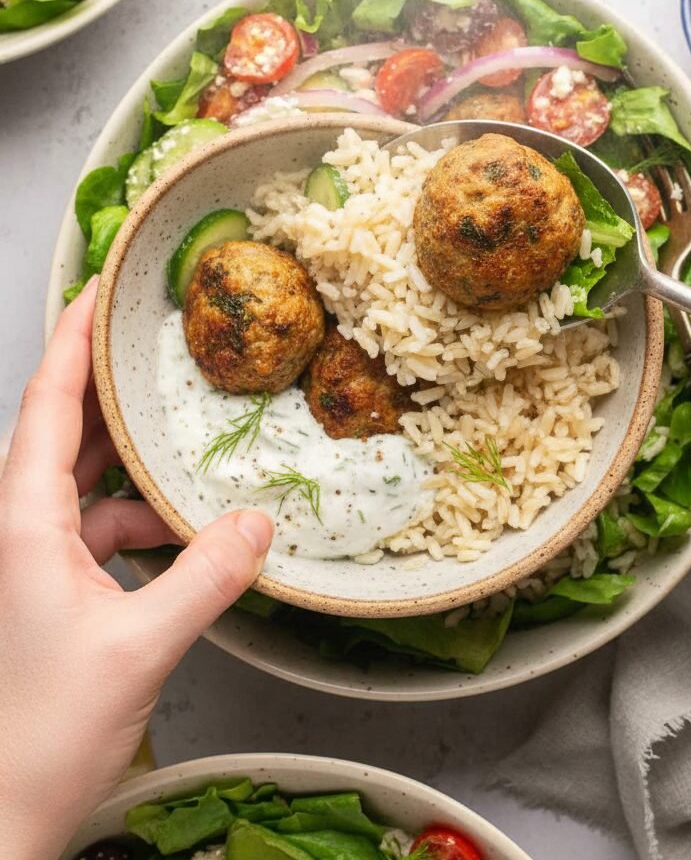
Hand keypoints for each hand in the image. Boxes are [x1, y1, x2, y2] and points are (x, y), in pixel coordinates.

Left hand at [0, 279, 274, 859]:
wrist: (2, 819)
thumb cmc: (41, 734)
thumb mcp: (139, 648)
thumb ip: (207, 578)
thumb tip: (261, 521)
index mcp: (21, 522)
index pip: (47, 404)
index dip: (72, 338)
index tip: (101, 286)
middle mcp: (21, 529)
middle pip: (67, 432)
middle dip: (113, 387)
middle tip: (161, 343)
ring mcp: (34, 562)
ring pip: (88, 484)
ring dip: (137, 463)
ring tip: (195, 438)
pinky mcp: (54, 593)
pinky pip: (102, 531)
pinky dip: (145, 521)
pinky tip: (191, 531)